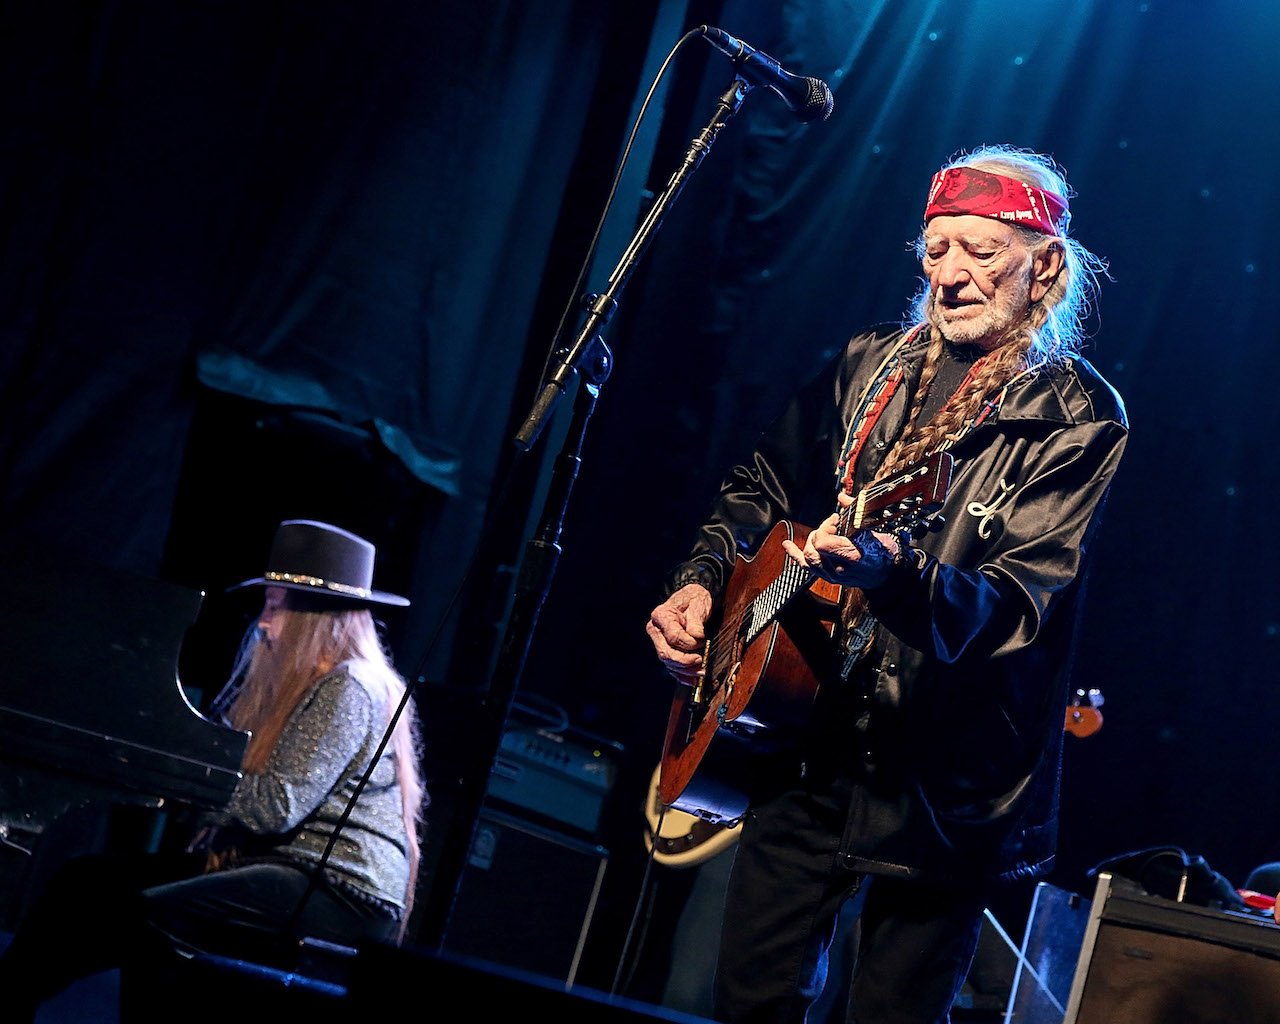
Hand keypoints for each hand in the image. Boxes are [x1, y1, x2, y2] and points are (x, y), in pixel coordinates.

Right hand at [646, 583, 713, 685]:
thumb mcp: (698, 604)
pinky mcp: (665, 649)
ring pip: (667, 662)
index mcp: (661, 615)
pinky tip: (693, 680)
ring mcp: (659, 641)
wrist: (691, 599)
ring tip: (701, 672)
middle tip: (701, 662)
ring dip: (684, 671)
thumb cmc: (694, 599)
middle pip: (666, 652)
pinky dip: (681, 675)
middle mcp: (656, 630)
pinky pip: (670, 666)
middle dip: (684, 662)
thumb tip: (696, 636)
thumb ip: (696, 621)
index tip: (701, 641)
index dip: (688, 643)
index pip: (672, 636)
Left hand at [781, 516, 898, 588]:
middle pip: (814, 548)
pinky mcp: (828, 577)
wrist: (886, 574)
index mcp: (851, 556)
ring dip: (812, 542)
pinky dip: (794, 554)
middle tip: (832, 526)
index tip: (835, 520)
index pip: (823, 542)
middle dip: (820, 532)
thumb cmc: (882, 553)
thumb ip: (855, 512)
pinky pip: (806, 567)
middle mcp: (839, 568)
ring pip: (808, 557)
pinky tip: (787, 545)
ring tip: (822, 534)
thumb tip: (842, 497)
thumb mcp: (872, 530)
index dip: (825, 527)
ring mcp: (832, 574)